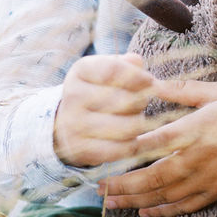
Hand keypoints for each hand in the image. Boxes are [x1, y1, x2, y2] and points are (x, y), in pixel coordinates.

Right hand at [53, 54, 183, 167]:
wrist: (67, 124)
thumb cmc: (99, 92)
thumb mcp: (109, 72)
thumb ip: (129, 66)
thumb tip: (144, 66)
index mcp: (81, 71)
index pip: (114, 70)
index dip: (138, 76)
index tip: (149, 81)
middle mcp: (73, 96)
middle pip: (126, 100)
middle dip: (141, 101)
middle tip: (140, 103)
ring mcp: (75, 125)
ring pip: (129, 126)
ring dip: (138, 123)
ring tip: (133, 118)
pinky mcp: (83, 150)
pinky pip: (123, 148)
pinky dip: (132, 143)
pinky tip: (128, 137)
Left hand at [98, 80, 216, 216]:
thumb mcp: (216, 92)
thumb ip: (181, 90)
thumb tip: (148, 81)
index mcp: (197, 130)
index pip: (154, 143)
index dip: (127, 150)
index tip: (104, 153)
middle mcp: (199, 158)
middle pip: (153, 177)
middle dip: (122, 184)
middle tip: (98, 186)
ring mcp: (207, 179)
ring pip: (164, 196)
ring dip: (135, 201)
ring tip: (110, 202)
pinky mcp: (215, 192)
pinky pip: (184, 206)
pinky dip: (162, 211)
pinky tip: (144, 211)